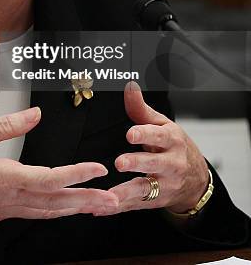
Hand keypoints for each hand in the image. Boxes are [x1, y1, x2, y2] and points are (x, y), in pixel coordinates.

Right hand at [0, 107, 118, 221]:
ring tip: (100, 208)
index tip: (99, 169)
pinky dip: (56, 211)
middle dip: (88, 201)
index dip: (77, 175)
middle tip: (116, 201)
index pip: (49, 178)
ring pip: (47, 213)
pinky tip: (66, 208)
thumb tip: (35, 115)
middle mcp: (7, 199)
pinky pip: (34, 214)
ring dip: (76, 210)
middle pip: (56, 203)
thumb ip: (4, 125)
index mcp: (2, 177)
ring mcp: (3, 210)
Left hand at [107, 82, 208, 213]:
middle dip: (137, 164)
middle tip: (120, 163)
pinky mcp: (155, 200)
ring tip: (110, 195)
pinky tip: (101, 209)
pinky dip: (118, 208)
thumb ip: (141, 109)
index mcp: (171, 141)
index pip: (159, 137)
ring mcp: (164, 185)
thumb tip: (129, 86)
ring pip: (145, 190)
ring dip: (127, 193)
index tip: (130, 134)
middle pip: (153, 164)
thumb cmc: (173, 146)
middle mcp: (171, 164)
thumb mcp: (161, 125)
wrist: (196, 179)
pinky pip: (135, 205)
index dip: (145, 134)